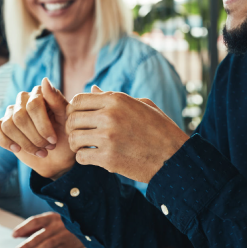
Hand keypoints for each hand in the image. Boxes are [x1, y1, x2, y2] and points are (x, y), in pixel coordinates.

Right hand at [0, 78, 75, 179]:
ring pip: (8, 125)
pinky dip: (4, 141)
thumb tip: (44, 80)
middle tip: (48, 148)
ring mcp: (10, 112)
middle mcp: (23, 99)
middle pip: (20, 117)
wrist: (57, 157)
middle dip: (35, 137)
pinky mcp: (1, 125)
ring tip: (39, 151)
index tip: (53, 141)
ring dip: (25, 143)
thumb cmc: (64, 136)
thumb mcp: (66, 120)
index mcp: (39, 93)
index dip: (42, 126)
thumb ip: (57, 101)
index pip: (33, 105)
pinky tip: (17, 148)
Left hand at [13, 212, 84, 247]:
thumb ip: (37, 226)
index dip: (23, 228)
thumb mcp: (52, 220)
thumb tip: (21, 234)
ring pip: (47, 244)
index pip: (34, 221)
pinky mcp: (68, 244)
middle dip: (27, 244)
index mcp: (52, 216)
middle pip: (39, 235)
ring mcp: (64, 234)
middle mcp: (57, 225)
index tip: (14, 234)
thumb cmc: (66, 222)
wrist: (88, 224)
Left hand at [66, 86, 188, 182]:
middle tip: (80, 135)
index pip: (78, 100)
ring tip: (85, 147)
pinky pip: (81, 157)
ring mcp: (108, 137)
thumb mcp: (142, 105)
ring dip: (76, 144)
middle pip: (72, 119)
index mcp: (116, 99)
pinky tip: (93, 157)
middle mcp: (109, 115)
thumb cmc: (160, 129)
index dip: (74, 110)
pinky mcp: (108, 158)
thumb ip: (114, 97)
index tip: (80, 119)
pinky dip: (83, 158)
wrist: (174, 157)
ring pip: (73, 138)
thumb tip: (93, 89)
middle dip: (72, 128)